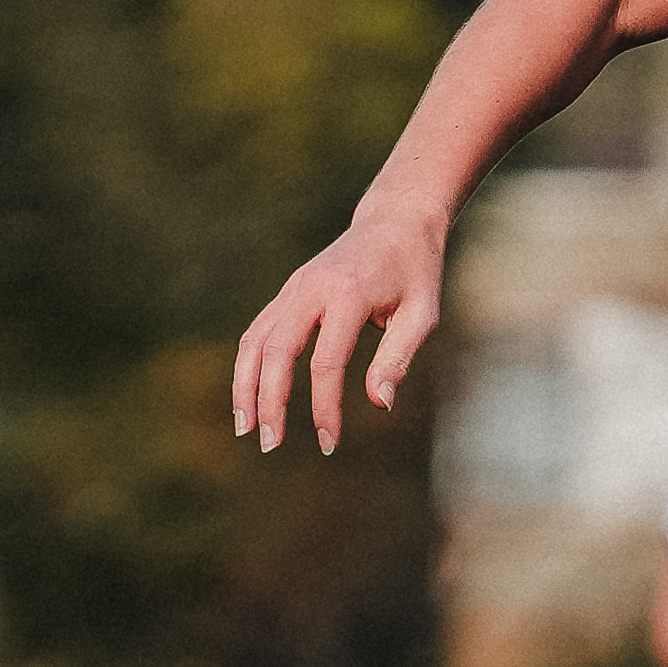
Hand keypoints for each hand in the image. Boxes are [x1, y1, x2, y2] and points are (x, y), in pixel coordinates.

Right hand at [232, 209, 450, 453]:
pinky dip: (249, 366)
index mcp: (349, 294)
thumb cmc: (416, 272)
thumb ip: (398, 357)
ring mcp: (294, 288)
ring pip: (255, 340)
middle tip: (269, 445)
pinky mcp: (287, 292)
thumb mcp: (422, 313)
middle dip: (270, 401)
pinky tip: (250, 396)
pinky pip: (258, 331)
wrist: (395, 221)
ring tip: (246, 428)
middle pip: (277, 351)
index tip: (329, 442)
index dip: (324, 406)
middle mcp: (312, 289)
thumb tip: (379, 404)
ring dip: (245, 386)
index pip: (326, 361)